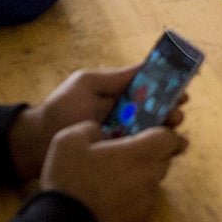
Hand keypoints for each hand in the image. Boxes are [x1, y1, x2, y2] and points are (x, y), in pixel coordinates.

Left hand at [9, 64, 182, 178]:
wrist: (36, 142)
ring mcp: (120, 135)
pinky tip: (167, 151)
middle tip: (177, 114)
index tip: (184, 87)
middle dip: (171, 110)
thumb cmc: (61, 108)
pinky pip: (140, 150)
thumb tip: (145, 66)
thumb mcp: (86, 83)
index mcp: (117, 94)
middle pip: (155, 110)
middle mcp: (122, 114)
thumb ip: (114, 77)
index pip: (149, 87)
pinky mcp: (116, 155)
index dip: (168, 86)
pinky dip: (155, 149)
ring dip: (167, 131)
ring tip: (176, 135)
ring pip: (151, 131)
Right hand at [40, 122, 185, 221]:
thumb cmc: (70, 180)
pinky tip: (110, 195)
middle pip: (163, 160)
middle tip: (128, 151)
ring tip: (114, 174)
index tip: (153, 132)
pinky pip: (143, 200)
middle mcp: (149, 177)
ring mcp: (146, 202)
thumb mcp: (69, 141)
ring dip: (141, 174)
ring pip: (153, 181)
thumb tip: (102, 133)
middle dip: (152, 152)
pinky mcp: (138, 220)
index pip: (170, 139)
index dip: (165, 133)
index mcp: (139, 154)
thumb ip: (91, 128)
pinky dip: (133, 194)